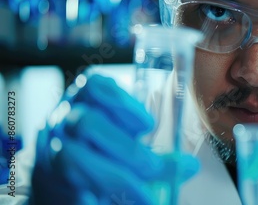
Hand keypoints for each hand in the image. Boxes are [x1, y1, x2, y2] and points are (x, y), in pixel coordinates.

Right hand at [31, 74, 198, 203]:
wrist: (59, 181)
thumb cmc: (101, 153)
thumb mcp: (127, 144)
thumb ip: (155, 154)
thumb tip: (189, 166)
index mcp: (84, 100)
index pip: (94, 85)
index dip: (122, 102)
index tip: (148, 125)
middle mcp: (62, 120)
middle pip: (86, 122)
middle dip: (126, 149)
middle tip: (154, 168)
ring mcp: (49, 150)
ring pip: (72, 157)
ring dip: (114, 178)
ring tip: (145, 197)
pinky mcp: (47, 181)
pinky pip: (66, 189)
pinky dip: (89, 197)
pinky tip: (105, 202)